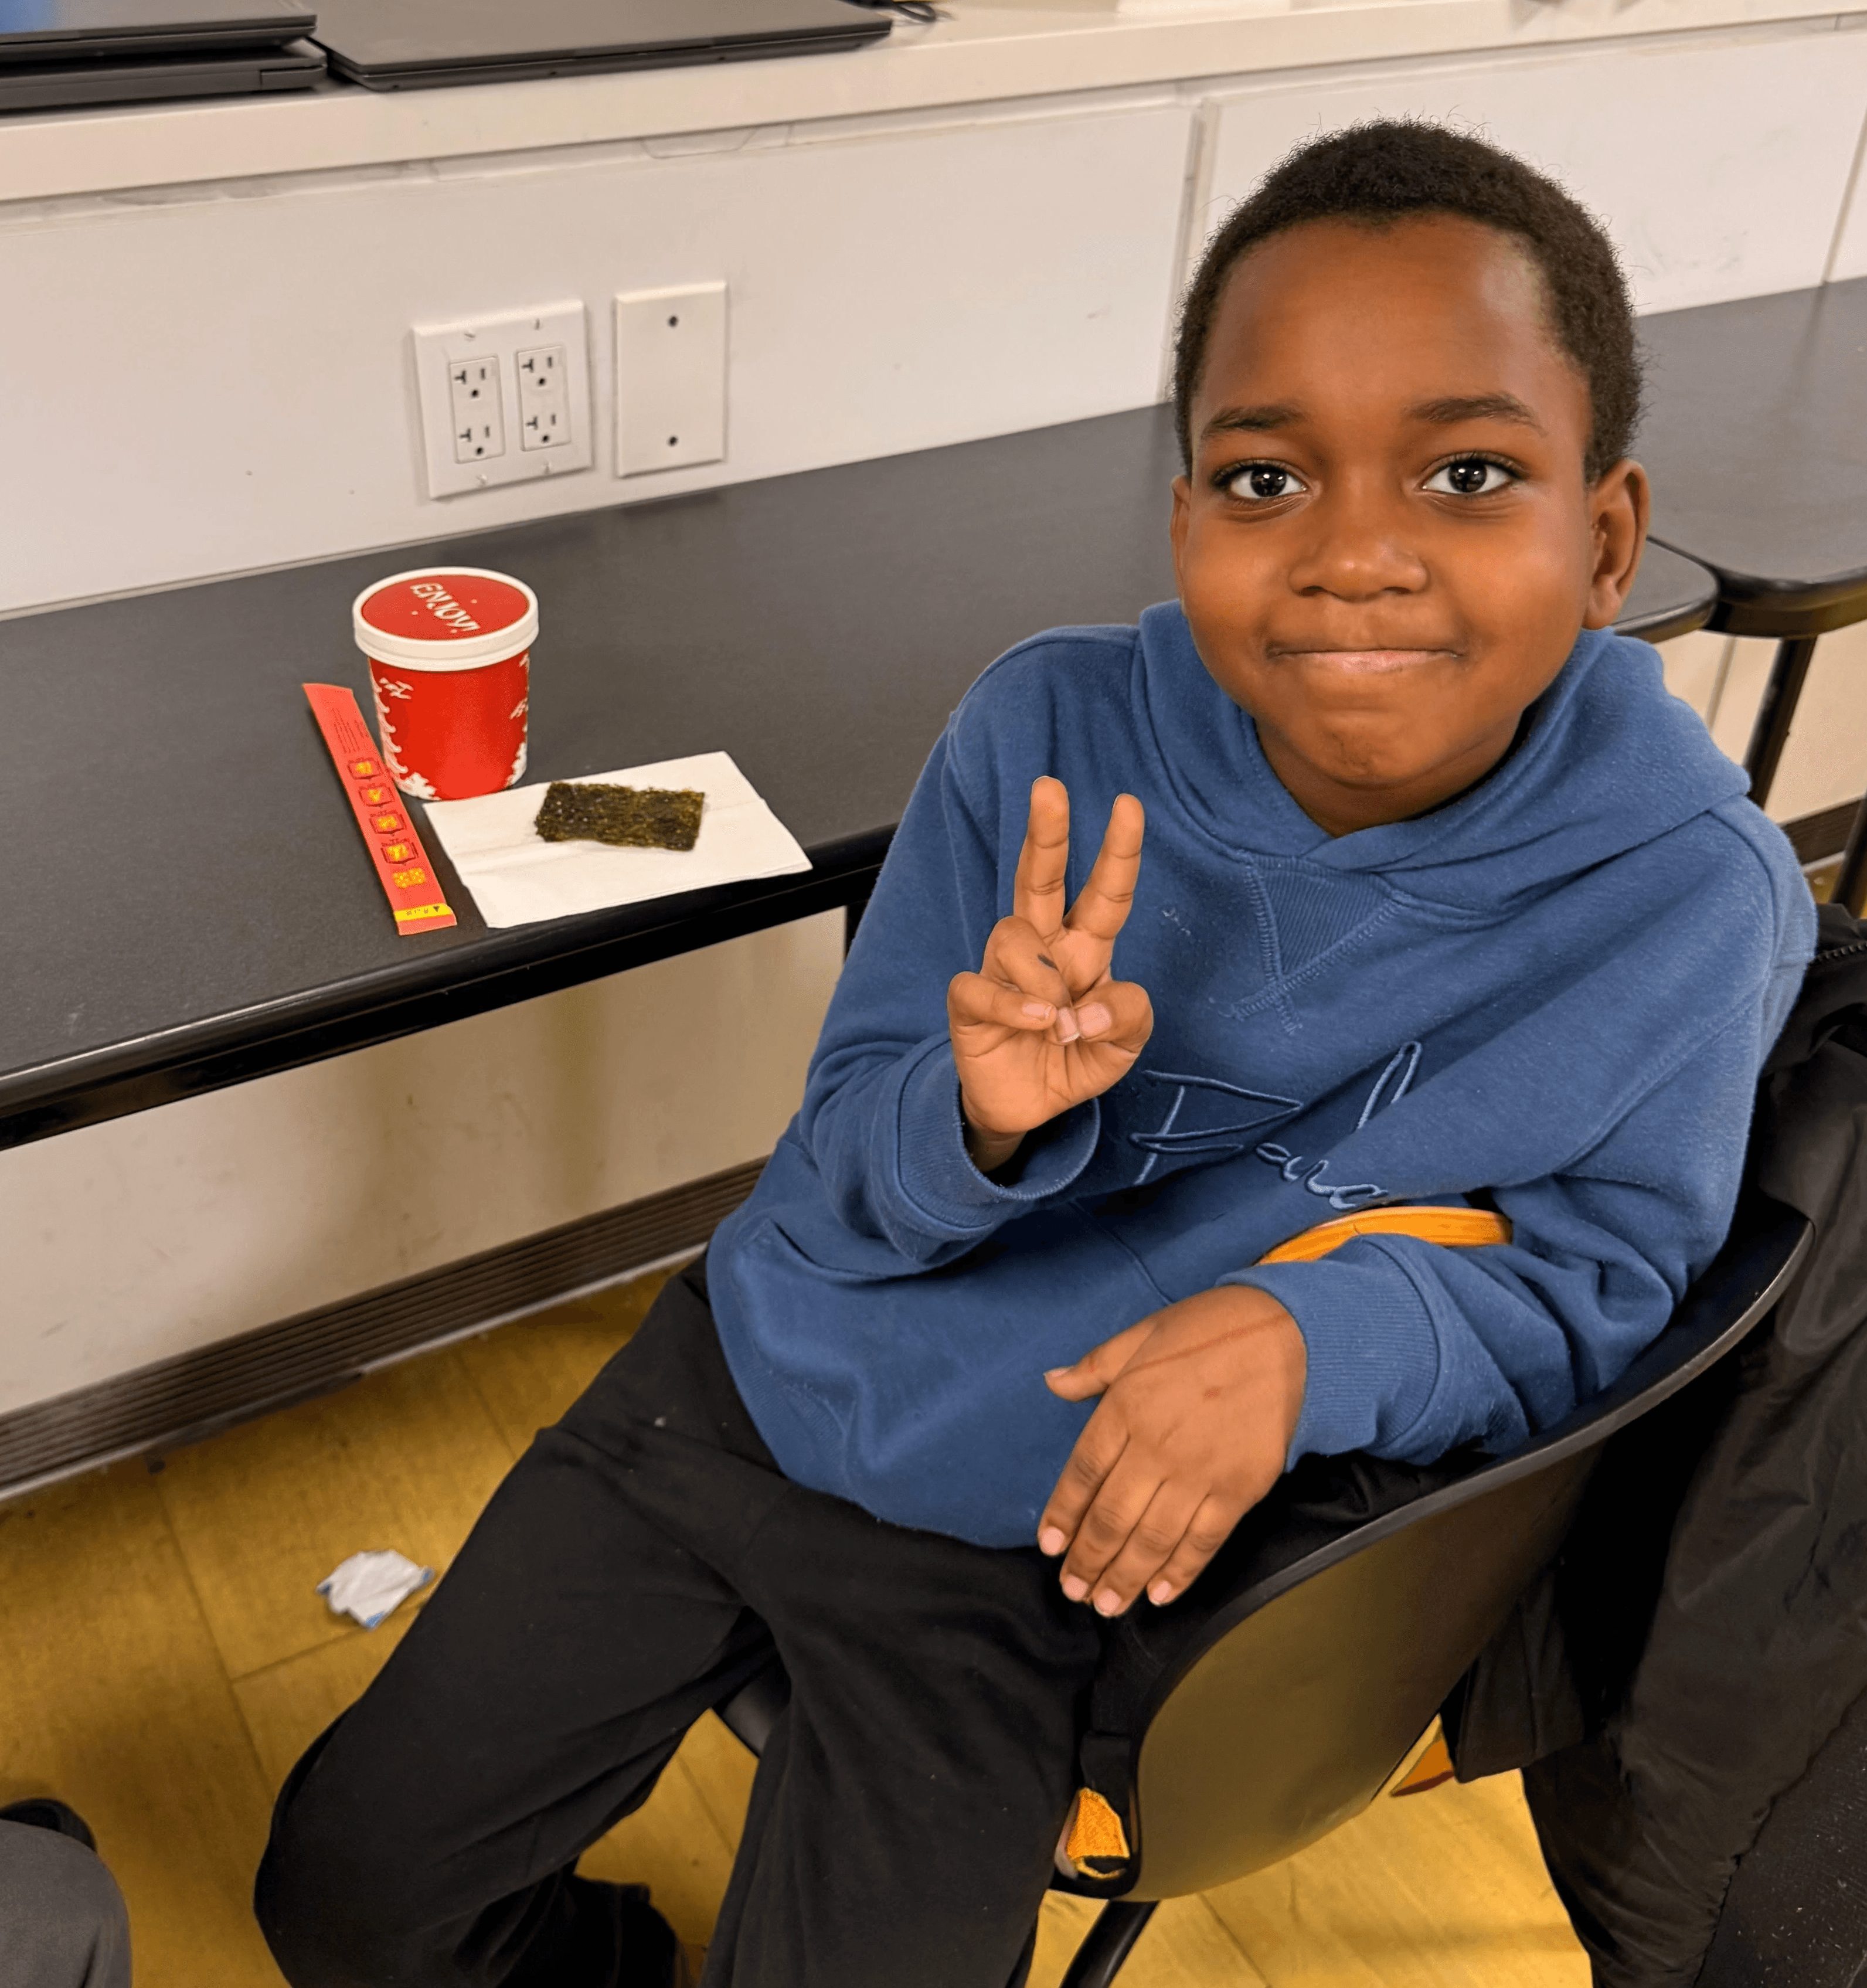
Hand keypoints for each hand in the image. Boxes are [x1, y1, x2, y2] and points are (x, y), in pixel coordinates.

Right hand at [947, 776, 1151, 1171]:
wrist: (1027, 1109)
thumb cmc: (1074, 1061)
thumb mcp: (1122, 1047)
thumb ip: (1127, 1018)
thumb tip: (1088, 1007)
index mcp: (1085, 950)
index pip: (1104, 893)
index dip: (1118, 851)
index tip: (1127, 805)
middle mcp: (1042, 949)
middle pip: (1038, 878)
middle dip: (1045, 833)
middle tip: (1050, 788)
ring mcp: (1001, 971)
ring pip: (1012, 933)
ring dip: (1044, 976)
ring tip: (1059, 1020)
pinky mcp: (969, 1002)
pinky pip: (979, 985)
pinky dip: (1014, 1006)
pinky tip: (1038, 1024)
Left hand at [1036, 1287, 1306, 1614]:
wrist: (1289, 1333)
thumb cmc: (1211, 1327)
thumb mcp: (1142, 1334)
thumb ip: (1094, 1366)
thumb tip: (1051, 1383)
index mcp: (1126, 1406)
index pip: (1082, 1473)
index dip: (1062, 1514)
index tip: (1049, 1545)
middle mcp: (1156, 1446)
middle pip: (1111, 1516)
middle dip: (1088, 1560)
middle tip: (1073, 1590)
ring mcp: (1200, 1472)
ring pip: (1152, 1538)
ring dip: (1124, 1577)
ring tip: (1105, 1605)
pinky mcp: (1240, 1489)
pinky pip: (1203, 1540)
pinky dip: (1180, 1572)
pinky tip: (1160, 1594)